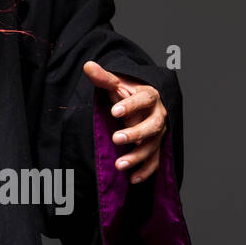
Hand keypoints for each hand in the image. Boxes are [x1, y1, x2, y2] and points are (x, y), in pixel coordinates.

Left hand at [83, 60, 167, 184]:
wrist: (143, 103)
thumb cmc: (127, 93)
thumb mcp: (116, 83)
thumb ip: (103, 77)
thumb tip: (87, 65)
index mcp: (149, 96)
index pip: (143, 99)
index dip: (130, 105)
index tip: (114, 111)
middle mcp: (158, 115)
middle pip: (152, 126)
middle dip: (135, 133)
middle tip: (116, 138)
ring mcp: (159, 133)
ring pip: (153, 146)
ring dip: (138, 156)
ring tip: (120, 165)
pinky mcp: (156, 147)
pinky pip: (155, 161)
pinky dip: (146, 170)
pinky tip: (132, 179)